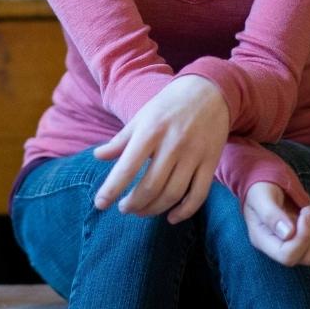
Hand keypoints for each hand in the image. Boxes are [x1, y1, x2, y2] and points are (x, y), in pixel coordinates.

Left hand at [92, 75, 229, 222]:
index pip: (128, 166)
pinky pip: (198, 195)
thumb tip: (98, 157)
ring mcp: (194, 154)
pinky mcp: (211, 162)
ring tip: (141, 211)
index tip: (100, 204)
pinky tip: (171, 217)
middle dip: (133, 204)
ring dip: (153, 209)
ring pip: (173, 194)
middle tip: (124, 208)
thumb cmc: (168, 106)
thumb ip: (121, 140)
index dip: (112, 189)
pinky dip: (184, 212)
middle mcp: (173, 143)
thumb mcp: (142, 117)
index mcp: (151, 130)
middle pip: (151, 186)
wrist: (208, 91)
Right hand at [243, 181, 309, 266]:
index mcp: (265, 241)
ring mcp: (297, 249)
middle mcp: (281, 249)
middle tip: (306, 210)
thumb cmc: (261, 190)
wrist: (269, 186)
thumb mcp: (261, 196)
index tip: (304, 214)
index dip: (302, 238)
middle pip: (308, 258)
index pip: (288, 256)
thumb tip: (288, 234)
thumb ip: (270, 214)